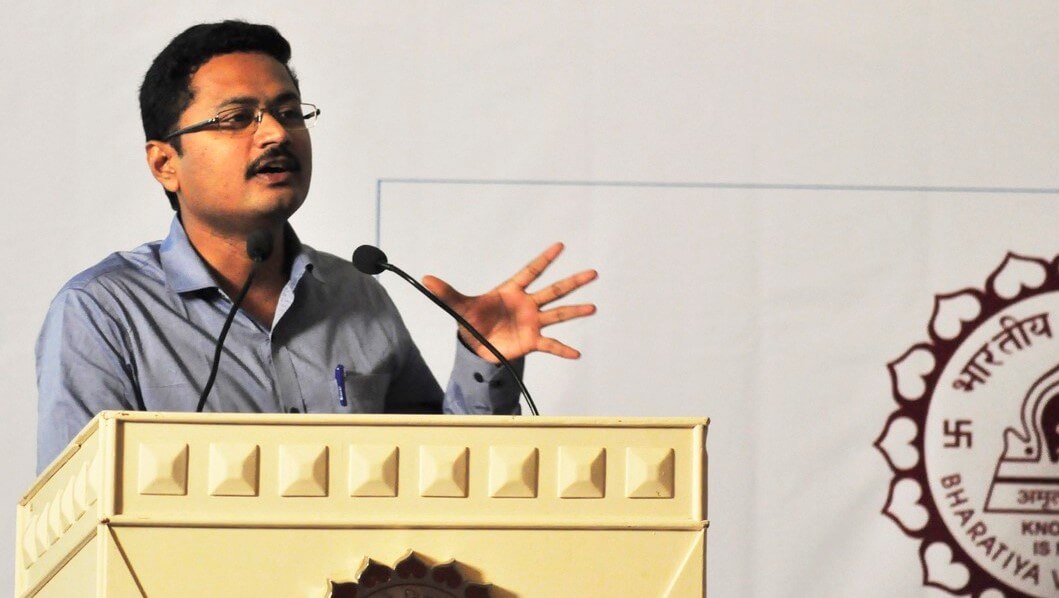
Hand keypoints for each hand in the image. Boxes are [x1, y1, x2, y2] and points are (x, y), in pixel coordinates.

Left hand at [421, 243, 597, 361]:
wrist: (476, 346)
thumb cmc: (472, 320)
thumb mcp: (458, 306)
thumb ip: (446, 293)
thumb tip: (425, 279)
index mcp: (511, 291)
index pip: (531, 271)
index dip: (545, 259)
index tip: (561, 245)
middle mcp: (527, 304)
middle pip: (554, 290)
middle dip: (573, 282)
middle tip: (593, 272)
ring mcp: (532, 323)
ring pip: (558, 314)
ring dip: (575, 311)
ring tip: (593, 307)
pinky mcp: (532, 342)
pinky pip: (550, 345)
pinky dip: (562, 350)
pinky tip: (576, 354)